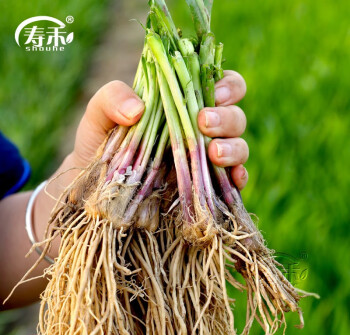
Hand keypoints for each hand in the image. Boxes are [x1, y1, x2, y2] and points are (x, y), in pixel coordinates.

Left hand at [71, 72, 247, 189]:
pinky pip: (234, 181)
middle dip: (227, 118)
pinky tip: (233, 178)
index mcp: (182, 104)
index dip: (228, 86)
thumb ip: (111, 97)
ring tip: (213, 153)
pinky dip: (239, 178)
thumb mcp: (98, 115)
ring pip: (240, 146)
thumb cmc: (101, 142)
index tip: (214, 94)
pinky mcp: (206, 185)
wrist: (99, 181)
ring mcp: (205, 158)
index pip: (220, 86)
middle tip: (203, 123)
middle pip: (235, 116)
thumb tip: (138, 109)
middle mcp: (200, 130)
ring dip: (234, 148)